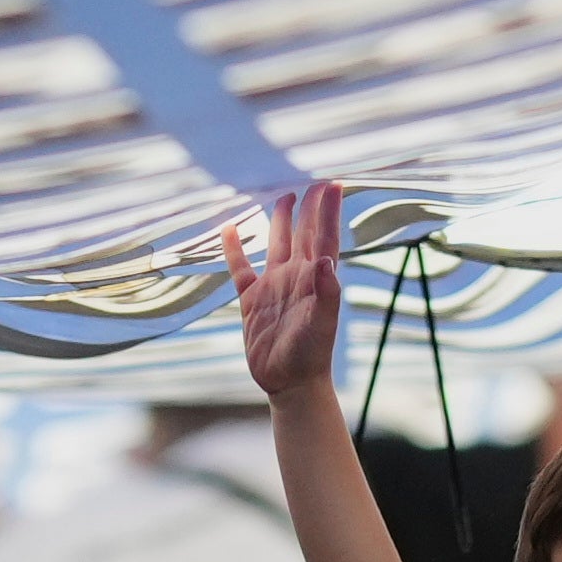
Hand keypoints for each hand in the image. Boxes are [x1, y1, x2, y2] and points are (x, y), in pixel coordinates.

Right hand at [229, 180, 346, 407]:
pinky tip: (230, 229)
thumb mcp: (322, 323)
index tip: (332, 183)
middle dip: (307, 207)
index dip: (328, 210)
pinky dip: (235, 248)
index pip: (324, 236)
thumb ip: (326, 292)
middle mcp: (296, 276)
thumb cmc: (311, 355)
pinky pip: (241, 268)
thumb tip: (326, 260)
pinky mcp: (252, 299)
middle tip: (309, 179)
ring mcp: (273, 285)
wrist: (289, 382)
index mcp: (316, 278)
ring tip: (282, 195)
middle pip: (302, 233)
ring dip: (278, 220)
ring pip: (276, 243)